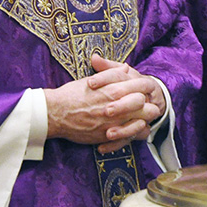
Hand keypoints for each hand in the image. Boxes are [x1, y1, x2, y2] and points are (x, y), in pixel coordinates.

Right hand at [44, 54, 166, 153]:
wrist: (56, 113)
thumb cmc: (73, 94)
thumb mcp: (94, 78)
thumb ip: (113, 73)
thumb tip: (126, 68)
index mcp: (115, 89)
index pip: (144, 87)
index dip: (147, 88)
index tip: (145, 90)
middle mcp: (118, 106)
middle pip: (147, 106)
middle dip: (150, 105)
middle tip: (146, 105)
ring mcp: (114, 123)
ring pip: (142, 123)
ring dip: (144, 121)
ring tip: (142, 119)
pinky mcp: (108, 136)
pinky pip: (130, 138)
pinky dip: (134, 135)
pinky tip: (132, 131)